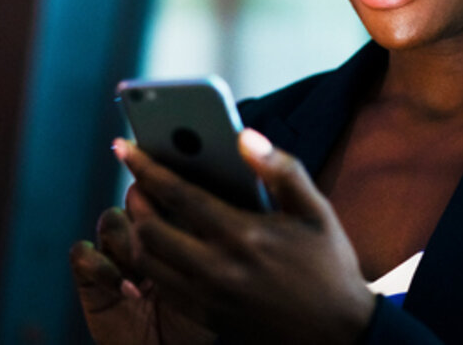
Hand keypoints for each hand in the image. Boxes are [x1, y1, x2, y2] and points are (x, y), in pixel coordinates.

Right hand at [70, 203, 215, 343]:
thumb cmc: (197, 322)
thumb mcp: (215, 280)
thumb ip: (212, 243)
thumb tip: (218, 208)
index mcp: (173, 227)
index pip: (167, 191)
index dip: (168, 187)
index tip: (179, 196)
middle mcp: (141, 234)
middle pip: (136, 197)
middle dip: (148, 216)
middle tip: (163, 242)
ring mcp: (115, 253)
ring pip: (111, 220)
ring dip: (127, 245)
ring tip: (146, 276)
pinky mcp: (89, 276)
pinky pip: (83, 253)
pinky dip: (103, 269)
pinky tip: (126, 291)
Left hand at [117, 130, 375, 344]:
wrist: (338, 334)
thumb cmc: (328, 265)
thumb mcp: (316, 210)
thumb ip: (281, 169)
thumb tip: (245, 136)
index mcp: (244, 235)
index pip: (178, 195)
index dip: (146, 167)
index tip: (125, 147)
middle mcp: (219, 269)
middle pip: (150, 230)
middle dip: (136, 199)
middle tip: (138, 181)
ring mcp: (210, 298)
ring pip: (148, 262)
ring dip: (138, 232)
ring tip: (145, 211)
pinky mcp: (208, 318)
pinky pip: (162, 287)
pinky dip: (151, 262)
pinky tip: (161, 245)